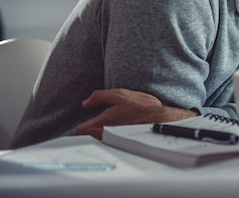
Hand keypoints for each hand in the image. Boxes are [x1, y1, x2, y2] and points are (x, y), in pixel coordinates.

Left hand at [74, 88, 197, 139]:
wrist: (159, 119)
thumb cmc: (141, 108)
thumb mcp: (118, 95)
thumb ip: (99, 97)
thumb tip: (87, 102)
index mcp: (100, 124)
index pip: (79, 131)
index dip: (80, 125)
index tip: (83, 120)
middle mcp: (104, 136)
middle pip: (88, 137)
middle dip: (89, 129)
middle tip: (95, 120)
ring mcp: (112, 141)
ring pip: (99, 139)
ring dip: (100, 133)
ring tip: (109, 123)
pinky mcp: (121, 143)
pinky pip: (110, 140)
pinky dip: (110, 135)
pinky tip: (119, 126)